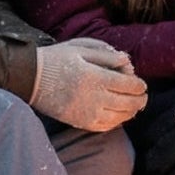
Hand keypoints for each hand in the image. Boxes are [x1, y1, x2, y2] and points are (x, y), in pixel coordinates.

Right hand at [31, 38, 146, 131]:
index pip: (128, 85)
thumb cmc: (57, 59)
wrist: (31, 78)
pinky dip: (116, 122)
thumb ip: (106, 54)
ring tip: (134, 107)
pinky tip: (118, 116)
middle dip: (140, 100)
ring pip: (119, 117)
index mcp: (95, 77)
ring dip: (130, 112)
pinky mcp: (79, 122)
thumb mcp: (81, 48)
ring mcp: (87, 113)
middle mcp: (94, 97)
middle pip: (128, 103)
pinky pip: (105, 126)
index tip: (142, 84)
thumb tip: (127, 61)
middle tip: (143, 97)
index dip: (139, 85)